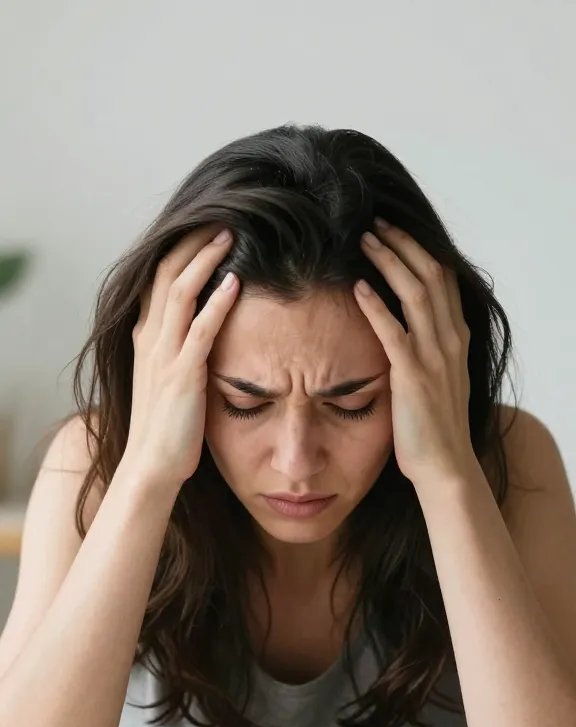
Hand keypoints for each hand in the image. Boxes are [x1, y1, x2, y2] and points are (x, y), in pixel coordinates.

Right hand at [124, 225, 238, 488]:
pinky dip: (217, 303)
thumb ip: (181, 349)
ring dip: (205, 260)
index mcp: (145, 337)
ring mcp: (163, 355)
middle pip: (166, 272)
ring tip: (229, 234)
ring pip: (179, 292)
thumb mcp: (167, 379)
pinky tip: (236, 282)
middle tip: (220, 215)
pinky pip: (200, 330)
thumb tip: (207, 329)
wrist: (151, 466)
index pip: (158, 277)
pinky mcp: (182, 376)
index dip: (180, 248)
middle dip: (192, 241)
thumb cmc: (166, 428)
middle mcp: (149, 339)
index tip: (205, 226)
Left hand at [354, 219, 476, 488]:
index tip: (395, 232)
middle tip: (375, 224)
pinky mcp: (413, 376)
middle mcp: (450, 341)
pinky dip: (377, 306)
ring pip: (416, 292)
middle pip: (431, 274)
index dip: (420, 251)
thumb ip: (425, 352)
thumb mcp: (437, 380)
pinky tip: (359, 287)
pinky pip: (394, 331)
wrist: (445, 466)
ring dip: (390, 261)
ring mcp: (434, 356)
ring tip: (364, 241)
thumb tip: (402, 333)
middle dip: (403, 244)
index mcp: (455, 339)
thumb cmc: (434, 429)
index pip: (443, 280)